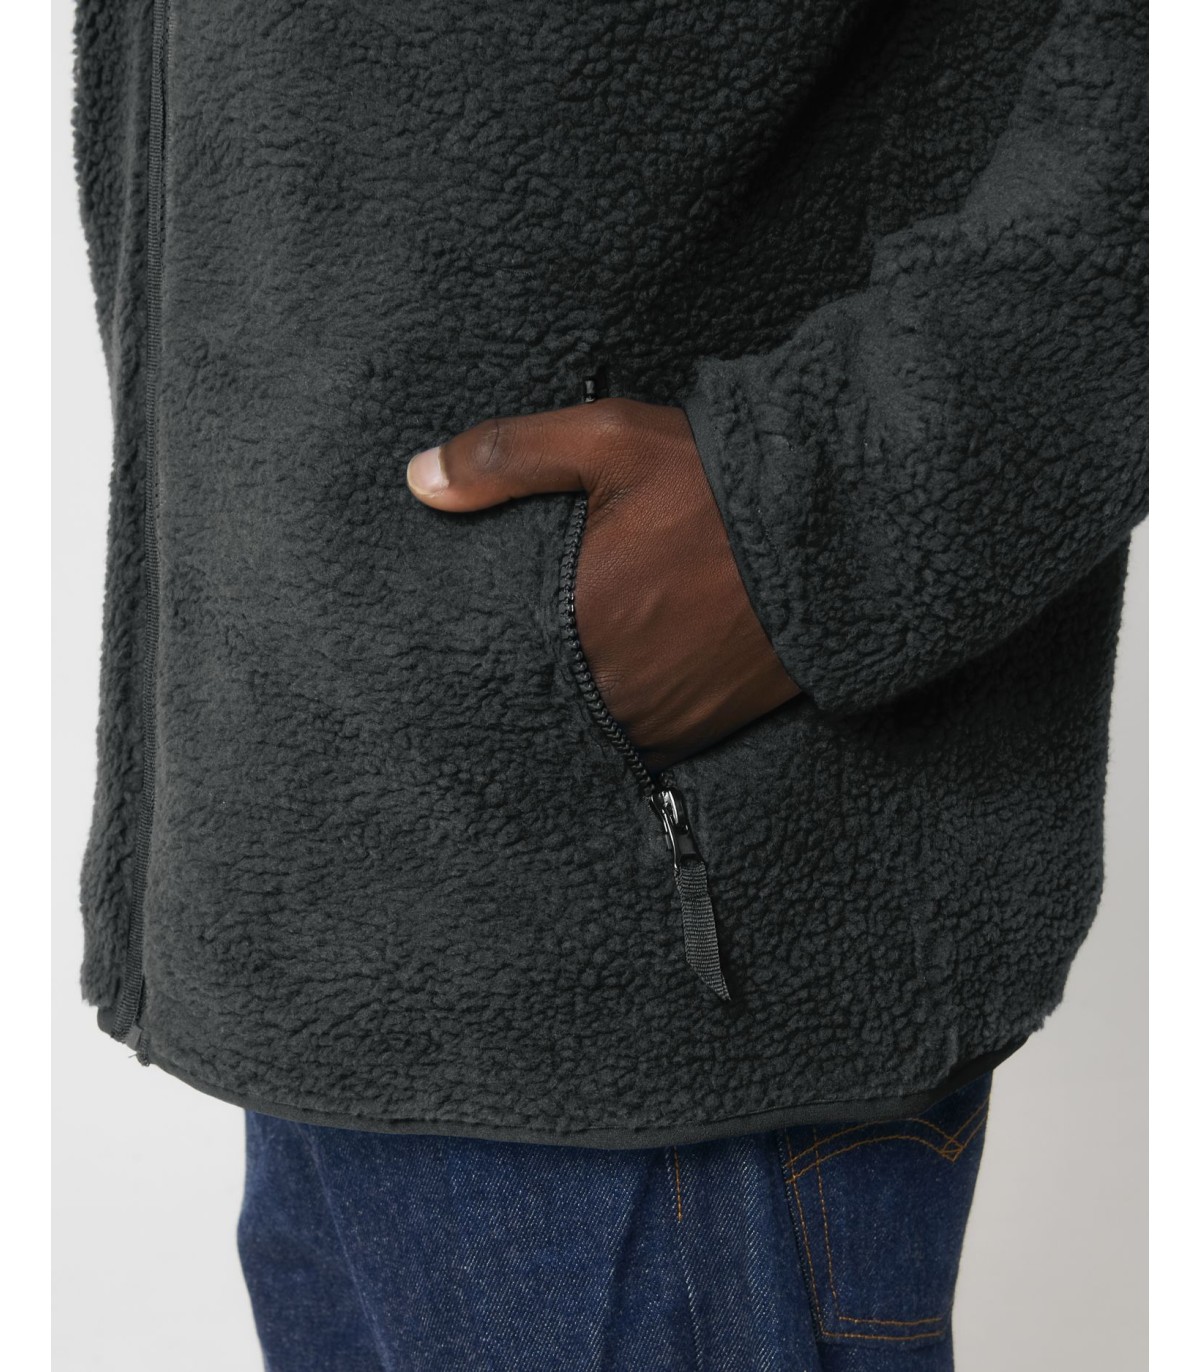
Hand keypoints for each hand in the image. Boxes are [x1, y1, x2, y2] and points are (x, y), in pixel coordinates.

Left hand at [406, 398, 799, 770]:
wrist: (838, 533)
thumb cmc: (720, 486)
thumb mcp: (611, 441)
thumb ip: (507, 457)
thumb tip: (418, 478)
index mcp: (575, 619)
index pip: (491, 650)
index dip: (475, 640)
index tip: (462, 631)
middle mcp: (611, 686)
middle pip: (536, 691)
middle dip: (524, 669)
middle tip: (511, 646)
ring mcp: (658, 719)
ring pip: (583, 721)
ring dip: (571, 698)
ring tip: (568, 661)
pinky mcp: (698, 734)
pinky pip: (635, 740)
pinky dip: (620, 715)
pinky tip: (619, 680)